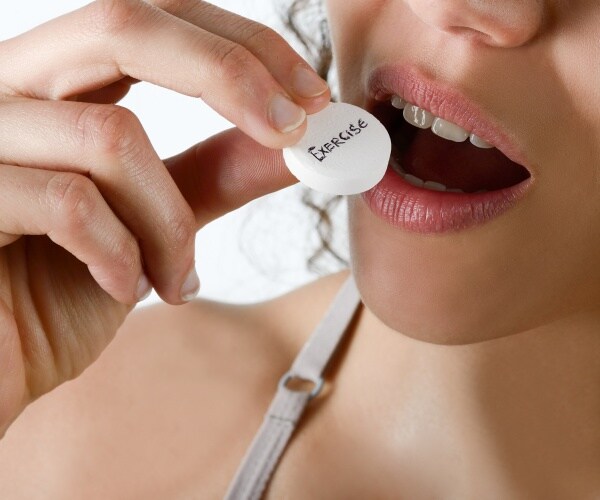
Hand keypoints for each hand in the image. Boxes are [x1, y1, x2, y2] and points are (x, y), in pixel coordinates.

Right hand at [0, 0, 329, 435]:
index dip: (241, 46)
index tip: (310, 100)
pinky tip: (124, 289)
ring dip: (171, 223)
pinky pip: (70, 203)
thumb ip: (216, 175)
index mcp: (57, 84)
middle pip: (123, 24)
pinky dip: (123, 255)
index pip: (155, 18)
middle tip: (290, 132)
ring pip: (111, 137)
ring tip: (176, 278)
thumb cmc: (61, 290)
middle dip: (228, 75)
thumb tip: (293, 145)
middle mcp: (9, 88)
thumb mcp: (156, 223)